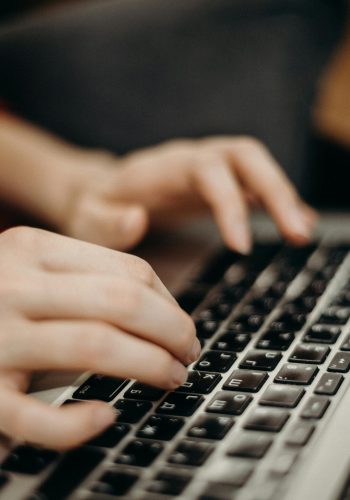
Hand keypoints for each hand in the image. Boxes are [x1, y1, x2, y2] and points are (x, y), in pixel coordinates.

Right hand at [0, 226, 197, 448]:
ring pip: (94, 347)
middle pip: (121, 302)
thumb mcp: (33, 267)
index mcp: (31, 249)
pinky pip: (35, 416)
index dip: (171, 303)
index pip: (128, 271)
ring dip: (149, 366)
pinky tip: (106, 417)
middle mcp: (11, 286)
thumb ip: (87, 269)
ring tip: (170, 378)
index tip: (184, 327)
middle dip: (172, 331)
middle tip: (188, 354)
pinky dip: (78, 422)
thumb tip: (161, 292)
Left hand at [61, 137, 316, 252]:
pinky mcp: (217, 185)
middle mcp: (191, 160)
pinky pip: (254, 185)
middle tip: (297, 234)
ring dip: (284, 196)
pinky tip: (295, 225)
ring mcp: (208, 170)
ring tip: (302, 234)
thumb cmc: (93, 209)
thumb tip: (137, 218)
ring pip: (257, 168)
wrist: (100, 192)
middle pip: (245, 156)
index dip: (228, 203)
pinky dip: (277, 203)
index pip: (206, 170)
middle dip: (275, 191)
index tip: (240, 247)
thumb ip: (104, 221)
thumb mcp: (86, 220)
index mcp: (162, 167)